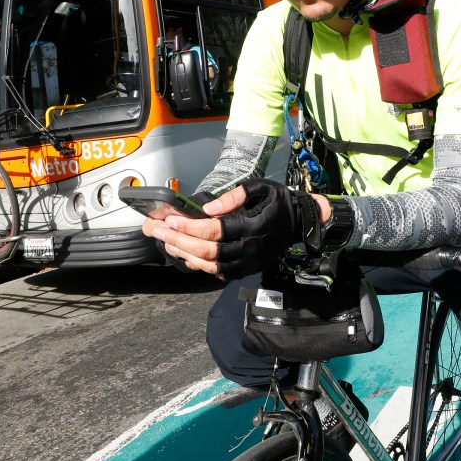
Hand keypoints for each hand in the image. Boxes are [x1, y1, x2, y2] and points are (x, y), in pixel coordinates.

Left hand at [141, 180, 324, 278]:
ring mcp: (248, 262)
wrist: (302, 223)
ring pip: (211, 265)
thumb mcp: (261, 188)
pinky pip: (220, 272)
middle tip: (158, 232)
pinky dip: (201, 266)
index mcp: (252, 226)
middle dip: (179, 241)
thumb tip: (208, 210)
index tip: (169, 219)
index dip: (189, 226)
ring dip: (186, 255)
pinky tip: (186, 256)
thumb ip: (235, 196)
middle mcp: (249, 248)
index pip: (215, 230)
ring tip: (167, 243)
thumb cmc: (281, 201)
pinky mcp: (248, 269)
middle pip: (208, 250)